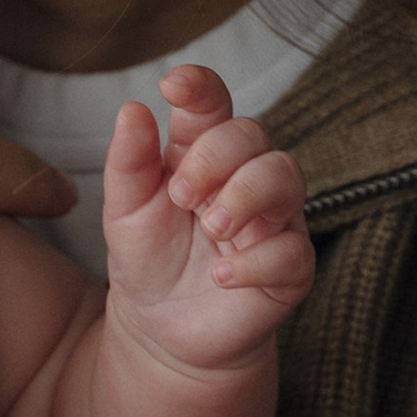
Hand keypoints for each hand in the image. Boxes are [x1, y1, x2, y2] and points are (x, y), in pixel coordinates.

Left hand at [99, 68, 316, 370]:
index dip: (200, 86)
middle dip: (216, 157)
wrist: (161, 329)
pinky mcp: (290, 267)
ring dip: (246, 195)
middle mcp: (244, 177)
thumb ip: (128, 163)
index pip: (212, 104)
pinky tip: (222, 277)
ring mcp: (273, 220)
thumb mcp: (124, 211)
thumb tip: (133, 109)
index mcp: (201, 153)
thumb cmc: (148, 259)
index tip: (173, 86)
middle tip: (180, 197)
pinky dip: (256, 261)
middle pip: (253, 134)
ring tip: (212, 228)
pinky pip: (292, 251)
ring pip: (287, 177)